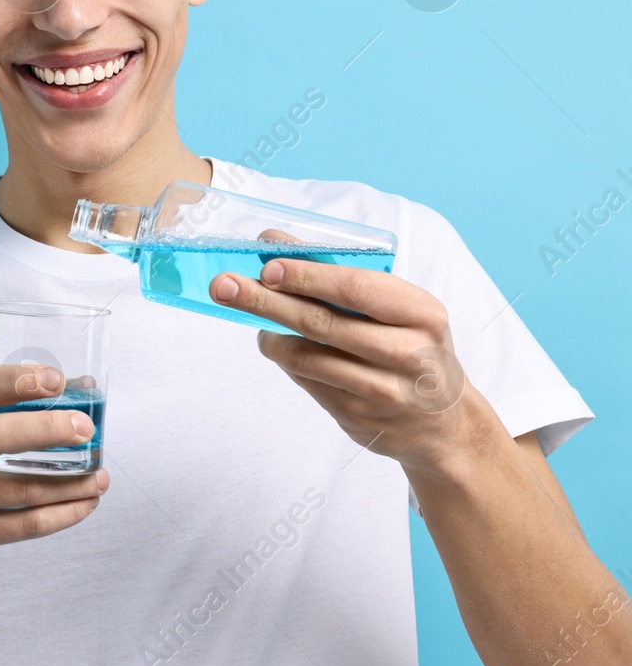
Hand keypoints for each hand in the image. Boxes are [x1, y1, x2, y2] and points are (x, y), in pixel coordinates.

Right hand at [0, 363, 108, 584]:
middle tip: (86, 428)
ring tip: (100, 477)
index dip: (15, 380)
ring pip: (18, 488)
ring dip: (68, 483)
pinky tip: (84, 505)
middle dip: (45, 429)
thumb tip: (80, 384)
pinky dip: (61, 515)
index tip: (56, 379)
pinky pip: (22, 525)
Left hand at [208, 234, 479, 472]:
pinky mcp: (359, 418)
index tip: (267, 266)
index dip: (307, 276)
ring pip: (307, 358)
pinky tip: (282, 347)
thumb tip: (271, 240)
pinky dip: (287, 361)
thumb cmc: (410, 346)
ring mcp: (384, 391)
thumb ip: (334, 272)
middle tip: (223, 286)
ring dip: (271, 336)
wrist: (444, 424)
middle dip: (265, 301)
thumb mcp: (393, 307)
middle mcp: (409, 353)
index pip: (356, 289)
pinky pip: (307, 382)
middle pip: (321, 323)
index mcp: (422, 313)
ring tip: (258, 323)